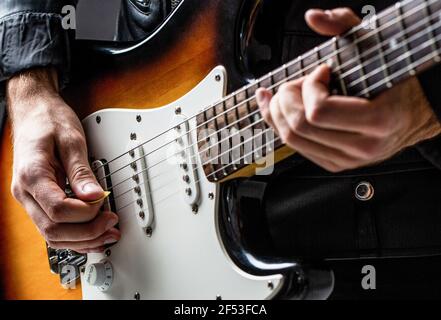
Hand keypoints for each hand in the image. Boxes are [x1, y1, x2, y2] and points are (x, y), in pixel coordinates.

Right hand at [7, 68, 120, 252]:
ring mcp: (29, 199)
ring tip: (107, 235)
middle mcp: (25, 192)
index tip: (105, 205)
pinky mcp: (38, 200)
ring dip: (81, 240)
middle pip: (53, 230)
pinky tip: (92, 236)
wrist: (34, 111)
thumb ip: (82, 172)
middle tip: (111, 225)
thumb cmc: (49, 121)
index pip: (58, 210)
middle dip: (86, 233)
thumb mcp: (71, 141)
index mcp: (32, 175)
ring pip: (51, 235)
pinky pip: (53, 227)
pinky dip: (74, 235)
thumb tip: (95, 197)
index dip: (85, 214)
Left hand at [256, 8, 440, 171]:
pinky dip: (281, 126)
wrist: (414, 113)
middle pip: (299, 127)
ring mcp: (347, 159)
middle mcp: (361, 146)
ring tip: (286, 94)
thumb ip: (344, 26)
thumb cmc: (394, 81)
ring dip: (278, 112)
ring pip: (292, 139)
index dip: (310, 86)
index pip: (318, 112)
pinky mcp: (335, 163)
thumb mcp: (374, 48)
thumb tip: (314, 17)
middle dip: (286, 98)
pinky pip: (297, 148)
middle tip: (295, 82)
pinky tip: (279, 109)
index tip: (321, 71)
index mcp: (377, 120)